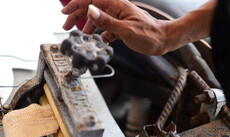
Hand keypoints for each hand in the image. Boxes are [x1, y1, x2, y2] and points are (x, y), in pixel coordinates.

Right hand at [61, 0, 215, 55]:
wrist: (164, 40)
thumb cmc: (150, 35)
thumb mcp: (126, 30)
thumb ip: (106, 21)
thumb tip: (90, 11)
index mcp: (117, 5)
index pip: (91, 1)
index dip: (76, 5)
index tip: (64, 13)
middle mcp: (117, 9)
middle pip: (92, 8)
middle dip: (77, 15)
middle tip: (66, 26)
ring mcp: (119, 17)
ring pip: (98, 18)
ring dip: (88, 26)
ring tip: (83, 35)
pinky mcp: (122, 26)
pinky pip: (106, 28)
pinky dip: (101, 34)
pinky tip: (101, 40)